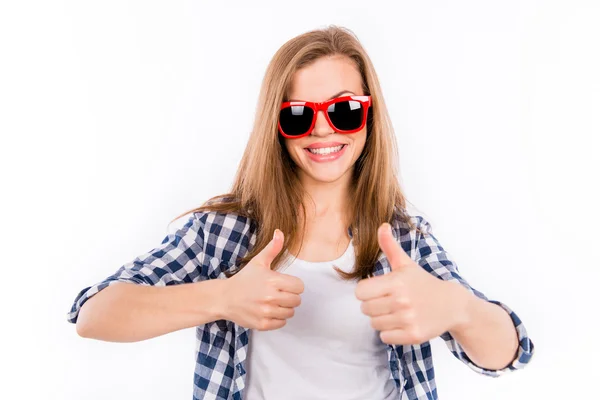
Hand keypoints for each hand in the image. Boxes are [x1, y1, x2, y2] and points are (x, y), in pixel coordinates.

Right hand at [222, 229, 304, 330]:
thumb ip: (273, 248)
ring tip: (272, 302)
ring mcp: (266, 312)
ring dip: (284, 308)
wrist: (224, 298)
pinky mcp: (263, 324)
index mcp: (272, 280)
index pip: (300, 287)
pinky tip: (267, 310)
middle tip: (277, 293)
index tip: (284, 284)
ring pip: (290, 312)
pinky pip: (282, 323)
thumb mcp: (258, 262)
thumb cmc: (244, 280)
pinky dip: (277, 318)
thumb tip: (280, 232)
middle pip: (297, 300)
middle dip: (289, 296)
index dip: (293, 285)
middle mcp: (270, 297)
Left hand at [355, 223, 469, 344]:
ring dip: (382, 319)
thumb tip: (382, 225)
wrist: (452, 305)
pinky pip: (384, 337)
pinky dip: (390, 332)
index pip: (360, 292)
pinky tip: (402, 323)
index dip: (366, 291)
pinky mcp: (413, 336)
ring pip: (374, 324)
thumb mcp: (406, 264)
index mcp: (396, 282)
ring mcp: (407, 319)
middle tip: (390, 301)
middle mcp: (401, 301)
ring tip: (397, 312)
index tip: (378, 290)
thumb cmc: (423, 283)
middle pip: (365, 309)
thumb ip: (389, 246)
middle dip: (374, 305)